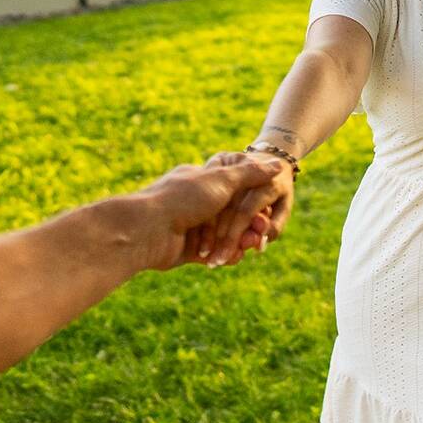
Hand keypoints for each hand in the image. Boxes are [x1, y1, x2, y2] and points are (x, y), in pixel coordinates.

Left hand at [138, 158, 282, 270]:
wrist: (146, 230)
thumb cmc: (183, 198)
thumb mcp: (221, 180)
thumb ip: (250, 173)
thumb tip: (276, 164)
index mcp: (201, 181)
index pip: (235, 189)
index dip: (253, 201)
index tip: (265, 209)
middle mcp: (196, 202)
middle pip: (232, 215)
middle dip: (248, 226)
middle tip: (261, 233)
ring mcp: (192, 226)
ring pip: (224, 236)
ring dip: (239, 242)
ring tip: (251, 247)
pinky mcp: (188, 250)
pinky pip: (213, 253)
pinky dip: (225, 255)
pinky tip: (235, 258)